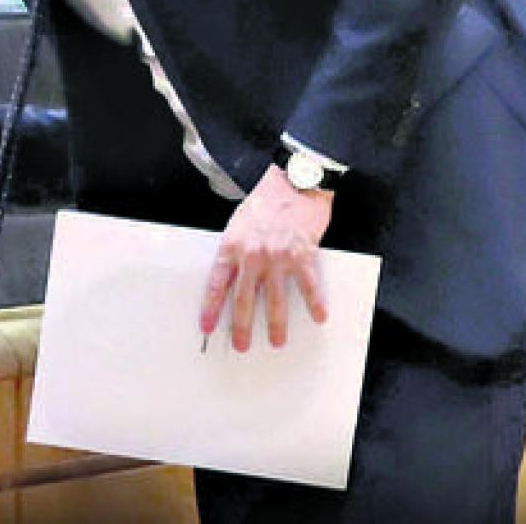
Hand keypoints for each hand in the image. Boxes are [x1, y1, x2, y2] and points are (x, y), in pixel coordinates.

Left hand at [199, 165, 331, 351]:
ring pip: (275, 299)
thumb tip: (233, 275)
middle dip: (241, 326)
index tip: (207, 326)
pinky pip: (308, 286)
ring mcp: (278, 257)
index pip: (217, 284)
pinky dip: (315, 304)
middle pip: (244, 299)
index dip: (211, 307)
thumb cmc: (266, 200)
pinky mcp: (302, 255)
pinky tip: (318, 318)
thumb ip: (236, 249)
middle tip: (242, 345)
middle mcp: (252, 255)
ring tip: (277, 341)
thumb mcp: (238, 222)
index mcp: (232, 245)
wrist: (294, 181)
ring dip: (276, 324)